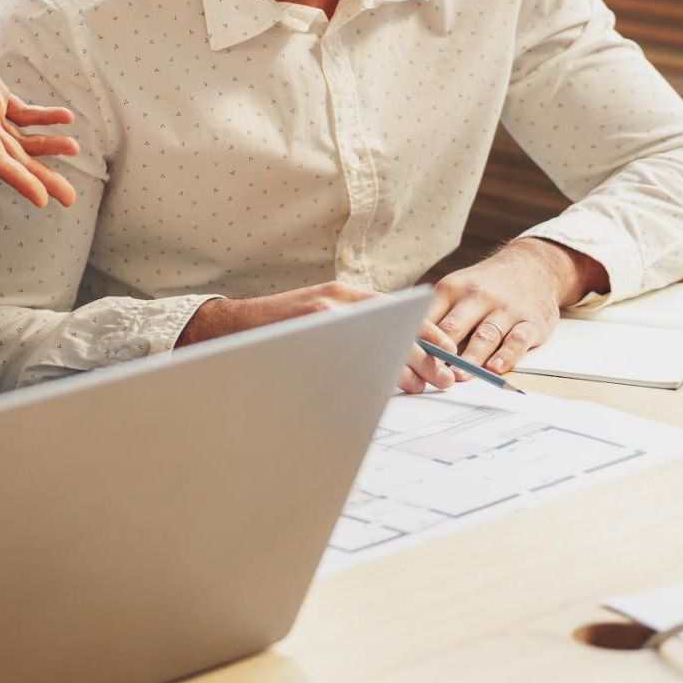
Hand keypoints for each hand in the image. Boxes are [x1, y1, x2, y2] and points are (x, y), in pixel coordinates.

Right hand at [0, 2, 78, 207]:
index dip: (19, 180)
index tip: (42, 199)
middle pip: (14, 157)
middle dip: (41, 177)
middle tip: (69, 198)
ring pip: (20, 139)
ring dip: (46, 148)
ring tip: (75, 150)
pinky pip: (20, 113)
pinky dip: (42, 117)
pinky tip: (65, 116)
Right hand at [177, 282, 465, 395]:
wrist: (233, 326)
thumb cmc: (280, 327)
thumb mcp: (321, 316)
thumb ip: (355, 326)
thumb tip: (399, 358)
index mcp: (346, 295)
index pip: (401, 311)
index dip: (429, 334)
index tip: (449, 355)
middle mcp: (340, 300)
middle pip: (398, 327)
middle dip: (425, 356)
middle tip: (442, 379)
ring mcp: (325, 315)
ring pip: (381, 342)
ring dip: (405, 369)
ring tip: (420, 387)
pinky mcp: (311, 330)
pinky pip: (353, 355)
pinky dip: (373, 372)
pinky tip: (385, 387)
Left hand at [425, 238, 606, 379]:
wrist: (533, 265)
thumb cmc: (486, 284)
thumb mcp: (456, 287)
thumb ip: (437, 312)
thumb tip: (408, 340)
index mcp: (452, 289)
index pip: (429, 316)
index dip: (418, 338)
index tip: (409, 356)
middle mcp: (477, 297)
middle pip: (454, 327)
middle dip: (441, 350)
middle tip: (430, 371)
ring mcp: (505, 309)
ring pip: (484, 336)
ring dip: (470, 357)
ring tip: (458, 375)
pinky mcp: (530, 322)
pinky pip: (517, 341)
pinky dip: (506, 356)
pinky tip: (495, 368)